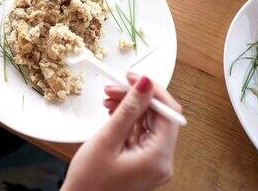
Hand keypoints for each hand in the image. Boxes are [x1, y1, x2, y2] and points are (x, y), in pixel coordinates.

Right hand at [61, 73, 181, 190]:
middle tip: (114, 86)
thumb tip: (144, 83)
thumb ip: (128, 109)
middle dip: (138, 98)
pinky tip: (113, 112)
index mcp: (158, 157)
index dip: (152, 91)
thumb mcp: (107, 139)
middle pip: (159, 117)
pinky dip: (129, 120)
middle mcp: (162, 161)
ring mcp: (153, 163)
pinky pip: (142, 134)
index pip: (169, 113)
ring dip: (131, 107)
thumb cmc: (89, 181)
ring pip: (149, 123)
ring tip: (109, 99)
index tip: (132, 77)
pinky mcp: (143, 162)